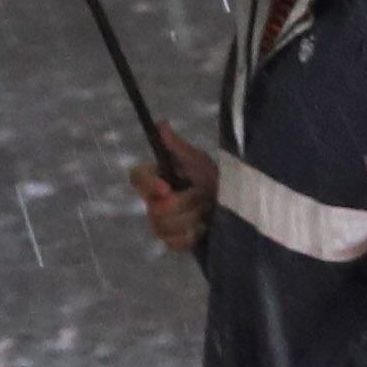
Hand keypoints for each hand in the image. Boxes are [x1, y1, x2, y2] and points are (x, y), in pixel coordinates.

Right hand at [130, 124, 214, 255]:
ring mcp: (159, 223)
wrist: (230, 204)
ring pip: (166, 227)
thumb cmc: (211, 177)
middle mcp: (151, 201)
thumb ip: (177, 146)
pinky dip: (192, 235)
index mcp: (155, 178)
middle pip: (156, 209)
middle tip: (202, 194)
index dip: (149, 185)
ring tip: (205, 209)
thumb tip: (160, 124)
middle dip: (186, 202)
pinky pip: (174, 242)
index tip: (167, 188)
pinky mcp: (171, 241)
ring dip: (192, 217)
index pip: (136, 178)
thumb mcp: (197, 160)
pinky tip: (202, 226)